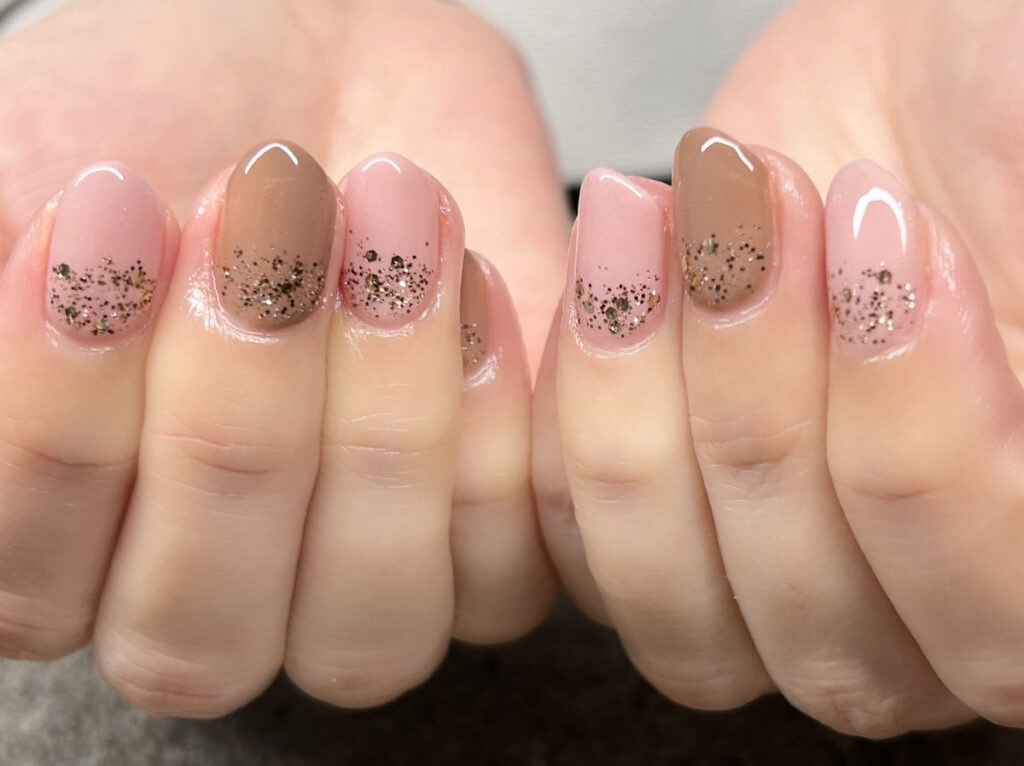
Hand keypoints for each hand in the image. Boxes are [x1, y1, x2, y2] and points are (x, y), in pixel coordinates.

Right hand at [0, 0, 563, 715]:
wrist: (320, 52)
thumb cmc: (156, 118)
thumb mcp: (27, 188)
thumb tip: (5, 324)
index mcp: (62, 544)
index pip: (36, 586)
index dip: (67, 426)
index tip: (109, 214)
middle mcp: (209, 592)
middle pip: (205, 638)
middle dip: (233, 425)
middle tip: (264, 219)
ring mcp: (353, 579)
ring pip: (369, 624)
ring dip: (381, 424)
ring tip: (391, 223)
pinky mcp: (483, 533)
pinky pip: (502, 569)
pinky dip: (493, 420)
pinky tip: (475, 281)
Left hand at [534, 0, 1023, 736]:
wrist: (907, 64)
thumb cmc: (1003, 105)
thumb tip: (1002, 391)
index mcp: (1020, 552)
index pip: (987, 616)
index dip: (921, 450)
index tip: (898, 245)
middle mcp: (908, 599)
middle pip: (816, 634)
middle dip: (764, 410)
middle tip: (764, 210)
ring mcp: (765, 569)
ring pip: (673, 600)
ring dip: (646, 400)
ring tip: (653, 219)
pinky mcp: (655, 508)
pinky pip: (568, 525)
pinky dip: (569, 392)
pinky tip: (610, 251)